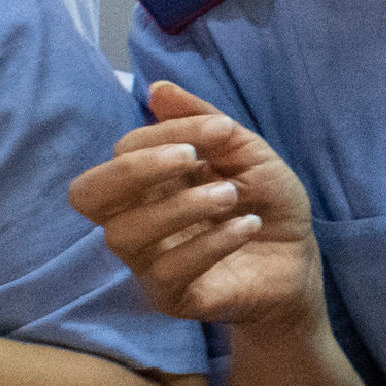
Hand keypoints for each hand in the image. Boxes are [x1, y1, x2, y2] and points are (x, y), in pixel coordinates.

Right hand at [71, 79, 327, 337]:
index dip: (166, 132)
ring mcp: (146, 262)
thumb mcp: (246, 153)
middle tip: (190, 157)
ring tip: (232, 196)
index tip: (222, 129)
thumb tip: (157, 88)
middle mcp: (134, 219)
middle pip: (86, 195)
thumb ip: (202, 122)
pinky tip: (246, 226)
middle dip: (135, 169)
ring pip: (123, 235)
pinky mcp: (169, 296)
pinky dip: (210, 243)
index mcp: (146, 182)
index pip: (123, 151)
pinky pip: (166, 271)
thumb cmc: (266, 203)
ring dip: (181, 206)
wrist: (300, 261)